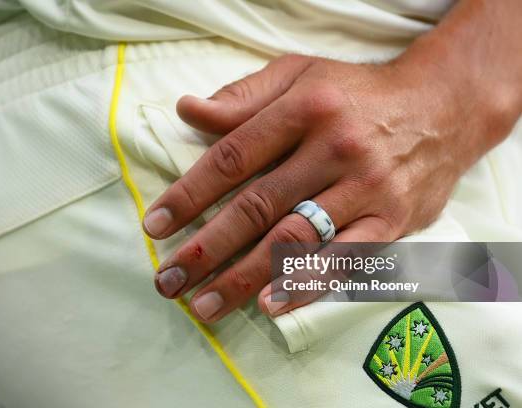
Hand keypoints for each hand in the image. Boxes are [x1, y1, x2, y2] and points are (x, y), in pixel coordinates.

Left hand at [143, 1, 521, 322]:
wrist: (442, 108)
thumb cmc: (357, 94)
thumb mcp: (300, 75)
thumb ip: (242, 97)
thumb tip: (187, 110)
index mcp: (305, 109)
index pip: (233, 157)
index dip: (189, 194)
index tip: (155, 226)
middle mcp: (336, 149)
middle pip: (258, 206)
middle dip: (207, 248)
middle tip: (169, 280)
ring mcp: (367, 188)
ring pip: (296, 240)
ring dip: (246, 277)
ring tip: (205, 304)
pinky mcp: (393, 220)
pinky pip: (346, 260)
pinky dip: (307, 284)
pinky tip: (270, 304)